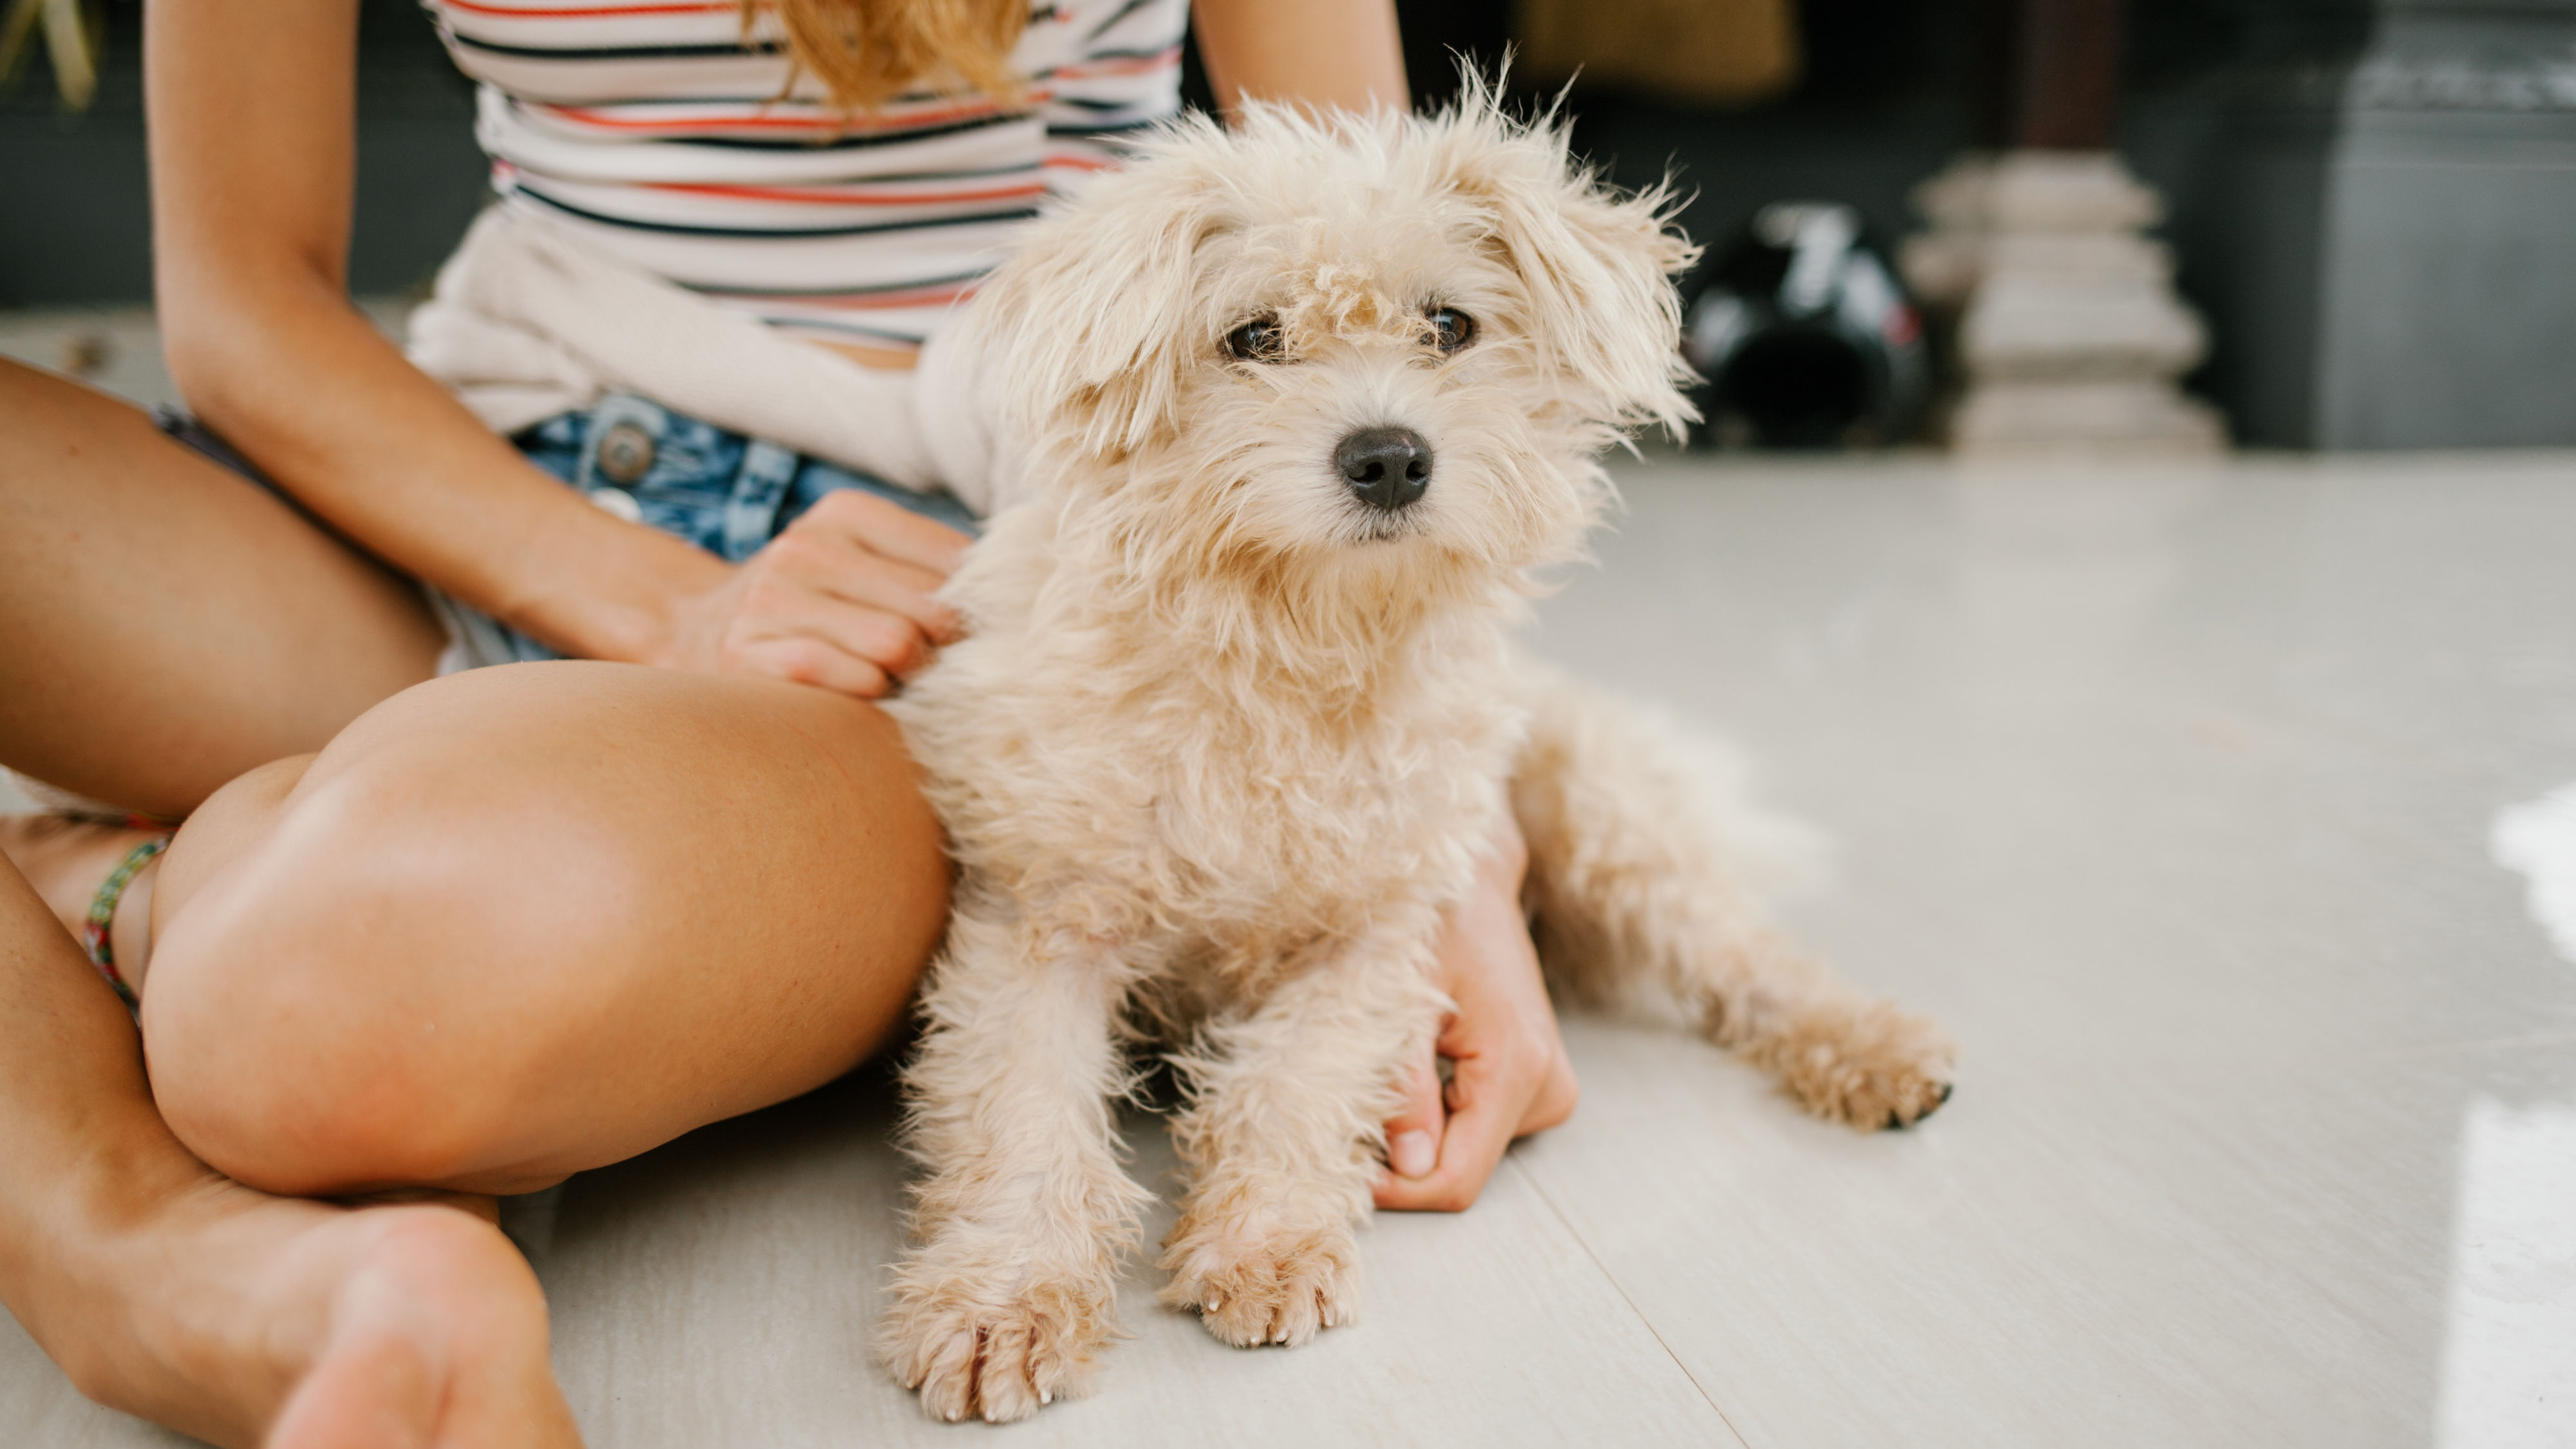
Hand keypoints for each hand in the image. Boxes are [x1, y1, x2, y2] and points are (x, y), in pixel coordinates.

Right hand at [653, 489, 970, 697]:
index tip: (979, 634)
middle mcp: (807, 547)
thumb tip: (1025, 592)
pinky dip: (869, 696)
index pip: (954, 558)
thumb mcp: (861, 562)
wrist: (690, 631)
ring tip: (895, 681)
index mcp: (846, 514)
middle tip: (938, 669)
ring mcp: (774, 599)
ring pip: (898, 644)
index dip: (979, 607)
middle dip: (947, 648)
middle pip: (933, 607)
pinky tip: (857, 695)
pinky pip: (853, 679)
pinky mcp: (752, 654)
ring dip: (910, 677)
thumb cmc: (807, 605)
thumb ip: (928, 569)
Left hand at [1375, 816, 1577, 1211]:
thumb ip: (1404, 1088)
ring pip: (1467, 1151)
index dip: (1396, 1191)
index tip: (1344, 1168)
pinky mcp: (1536, 1080)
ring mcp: (1548, 1086)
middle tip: (1355, 1103)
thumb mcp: (1398, 1000)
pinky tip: (1419, 1063)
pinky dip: (1436, 1112)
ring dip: (1417, 1129)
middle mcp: (1547, 1086)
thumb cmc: (1426, 919)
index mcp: (1518, 1068)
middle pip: (1462, 1169)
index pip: (1456, 1180)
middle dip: (1402, 1156)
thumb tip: (1409, 1169)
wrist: (1469, 875)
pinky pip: (1476, 1127)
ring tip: (1391, 1063)